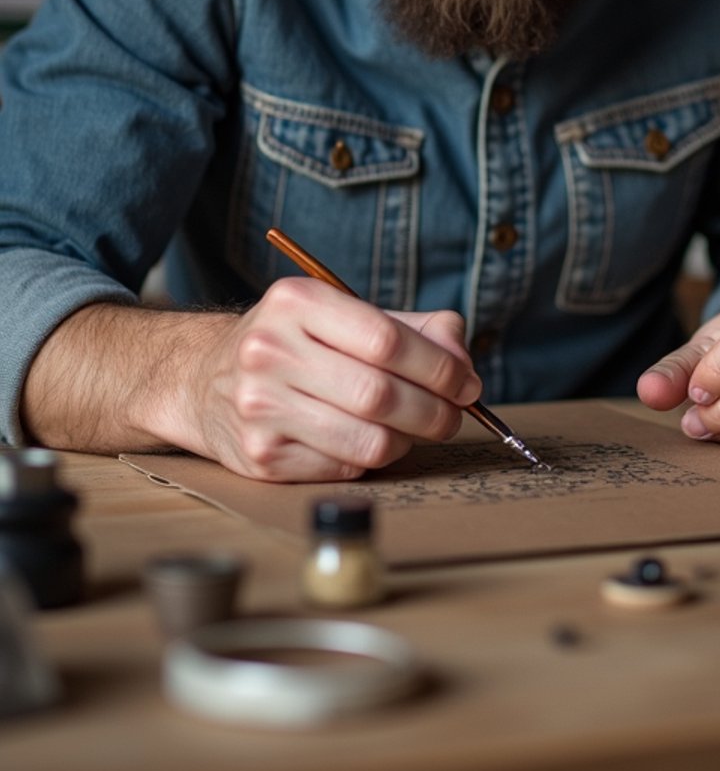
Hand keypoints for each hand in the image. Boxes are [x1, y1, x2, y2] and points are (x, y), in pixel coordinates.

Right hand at [190, 277, 481, 481]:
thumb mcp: (344, 314)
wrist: (202, 379)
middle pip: (380, 394)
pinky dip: (372, 460)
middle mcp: (270, 350)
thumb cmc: (294, 343)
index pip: (386, 340)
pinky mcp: (259, 456)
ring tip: (418, 429)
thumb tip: (462, 361)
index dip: (439, 367)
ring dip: (409, 440)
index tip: (467, 382)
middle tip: (455, 415)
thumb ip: (413, 329)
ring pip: (368, 440)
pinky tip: (369, 440)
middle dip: (435, 410)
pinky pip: (344, 468)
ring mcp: (260, 406)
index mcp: (297, 302)